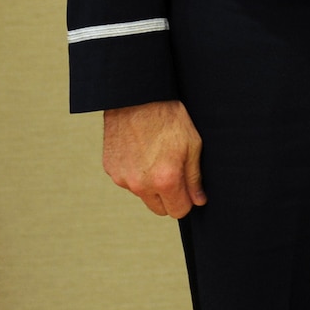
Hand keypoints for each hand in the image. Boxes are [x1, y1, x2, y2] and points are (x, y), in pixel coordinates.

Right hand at [103, 100, 205, 217]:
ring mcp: (122, 178)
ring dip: (151, 184)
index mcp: (165, 180)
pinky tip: (142, 152)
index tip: (189, 190)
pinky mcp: (110, 169)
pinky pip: (127, 181)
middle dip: (169, 197)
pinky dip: (136, 173)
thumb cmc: (169, 119)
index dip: (187, 201)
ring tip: (157, 156)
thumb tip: (198, 201)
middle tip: (175, 172)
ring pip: (142, 194)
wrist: (137, 99)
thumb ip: (194, 177)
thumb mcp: (192, 145)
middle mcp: (141, 185)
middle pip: (159, 208)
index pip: (178, 211)